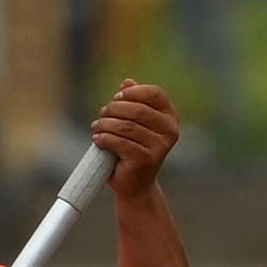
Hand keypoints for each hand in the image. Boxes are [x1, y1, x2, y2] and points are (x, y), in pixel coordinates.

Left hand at [92, 81, 182, 195]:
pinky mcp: (146, 159)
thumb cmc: (132, 149)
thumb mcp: (133, 123)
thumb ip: (132, 102)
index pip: (155, 93)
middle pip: (137, 109)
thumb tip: (127, 82)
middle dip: (113, 109)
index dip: (133, 92)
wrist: (135, 184)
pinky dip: (104, 138)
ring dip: (105, 124)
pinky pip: (120, 142)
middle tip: (102, 115)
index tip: (116, 98)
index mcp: (170, 117)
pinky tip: (97, 139)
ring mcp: (160, 146)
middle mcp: (170, 131)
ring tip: (96, 128)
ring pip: (125, 126)